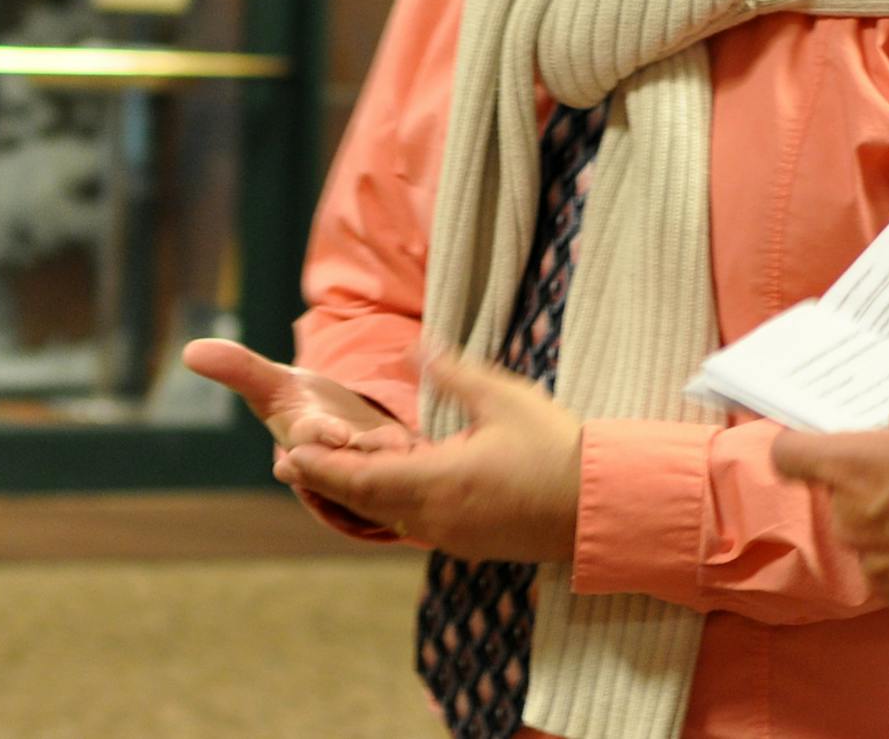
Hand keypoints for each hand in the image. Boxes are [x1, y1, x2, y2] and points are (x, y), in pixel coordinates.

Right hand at [182, 337, 413, 451]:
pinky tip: (435, 451)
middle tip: (375, 442)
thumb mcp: (274, 386)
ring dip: (396, 460)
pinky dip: (426, 462)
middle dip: (360, 453)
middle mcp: (338, 461)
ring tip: (402, 445)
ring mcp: (372, 468)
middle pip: (348, 461)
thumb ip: (239, 369)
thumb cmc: (303, 407)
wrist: (344, 431)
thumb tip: (190, 350)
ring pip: (386, 469)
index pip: (309, 441)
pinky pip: (418, 471)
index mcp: (307, 440)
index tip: (330, 433)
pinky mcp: (404, 472)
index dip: (319, 438)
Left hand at [277, 350, 582, 563]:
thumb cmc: (556, 448)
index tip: (288, 454)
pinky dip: (390, 504)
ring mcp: (451, 535)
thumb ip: (454, 373)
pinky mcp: (469, 542)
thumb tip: (416, 346)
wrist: (599, 504)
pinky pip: (415, 523)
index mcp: (437, 481)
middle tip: (291, 464)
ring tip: (331, 473)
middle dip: (327, 480)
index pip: (360, 477)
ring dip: (358, 493)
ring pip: (389, 515)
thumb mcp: (505, 399)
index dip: (321, 466)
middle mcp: (435, 517)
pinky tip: (388, 488)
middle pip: (365, 501)